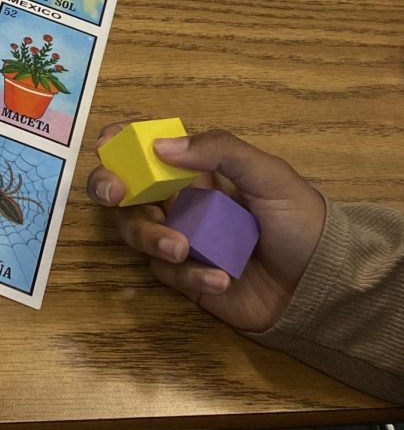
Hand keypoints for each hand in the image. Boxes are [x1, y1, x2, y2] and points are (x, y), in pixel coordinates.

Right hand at [87, 124, 325, 332]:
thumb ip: (220, 151)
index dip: (120, 145)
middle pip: (124, 191)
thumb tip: (161, 145)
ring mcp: (180, 240)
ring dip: (151, 237)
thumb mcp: (270, 176)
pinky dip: (189, 276)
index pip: (148, 149)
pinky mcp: (185, 279)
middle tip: (116, 195)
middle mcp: (180, 202)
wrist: (322, 284)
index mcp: (197, 171)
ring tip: (185, 250)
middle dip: (109, 188)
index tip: (106, 147)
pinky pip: (165, 273)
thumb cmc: (300, 220)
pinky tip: (222, 278)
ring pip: (134, 232)